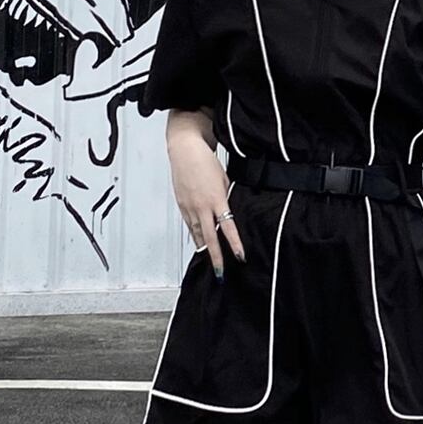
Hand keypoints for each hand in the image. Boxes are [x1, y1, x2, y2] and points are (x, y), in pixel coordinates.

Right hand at [167, 133, 245, 280]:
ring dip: (204, 250)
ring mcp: (189, 208)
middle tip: (220, 273)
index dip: (234, 244)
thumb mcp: (223, 180)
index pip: (228, 228)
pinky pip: (190, 226)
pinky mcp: (182, 206)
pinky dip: (195, 237)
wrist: (184, 149)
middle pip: (209, 238)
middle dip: (215, 258)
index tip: (240, 256)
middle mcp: (201, 207)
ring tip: (211, 264)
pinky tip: (199, 245)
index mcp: (216, 199)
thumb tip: (230, 213)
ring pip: (197, 235)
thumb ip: (226, 198)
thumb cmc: (205, 161)